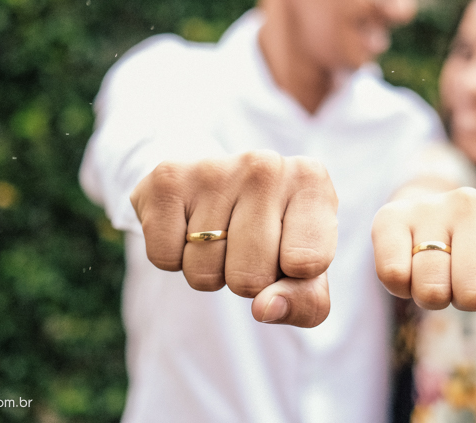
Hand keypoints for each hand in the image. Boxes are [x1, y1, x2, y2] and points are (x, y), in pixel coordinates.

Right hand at [130, 150, 338, 327]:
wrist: (219, 187)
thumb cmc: (275, 236)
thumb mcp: (307, 271)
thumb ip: (306, 302)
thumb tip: (264, 309)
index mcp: (310, 180)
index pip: (307, 265)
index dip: (293, 278)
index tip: (291, 253)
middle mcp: (265, 166)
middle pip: (250, 277)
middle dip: (246, 281)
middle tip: (247, 248)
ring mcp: (214, 168)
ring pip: (204, 273)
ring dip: (209, 271)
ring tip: (219, 236)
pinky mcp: (168, 179)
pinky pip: (165, 259)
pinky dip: (174, 259)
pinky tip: (188, 227)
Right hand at [372, 187, 475, 368]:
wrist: (430, 217)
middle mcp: (474, 203)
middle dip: (464, 300)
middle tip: (459, 278)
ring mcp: (431, 206)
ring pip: (431, 288)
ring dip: (431, 296)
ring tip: (435, 272)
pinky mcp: (389, 216)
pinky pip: (393, 276)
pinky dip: (400, 288)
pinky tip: (409, 265)